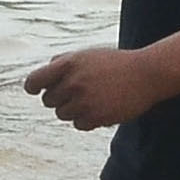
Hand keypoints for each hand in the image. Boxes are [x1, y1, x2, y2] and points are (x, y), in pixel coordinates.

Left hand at [24, 44, 172, 129]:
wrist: (146, 74)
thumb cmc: (117, 63)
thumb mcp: (88, 55)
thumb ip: (64, 62)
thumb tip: (43, 74)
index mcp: (68, 64)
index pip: (34, 81)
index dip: (33, 87)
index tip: (35, 90)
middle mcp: (73, 82)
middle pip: (48, 101)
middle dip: (60, 98)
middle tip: (78, 92)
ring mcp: (84, 101)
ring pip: (62, 114)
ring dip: (74, 110)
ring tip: (93, 99)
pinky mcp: (96, 117)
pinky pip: (78, 124)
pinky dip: (87, 120)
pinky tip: (101, 108)